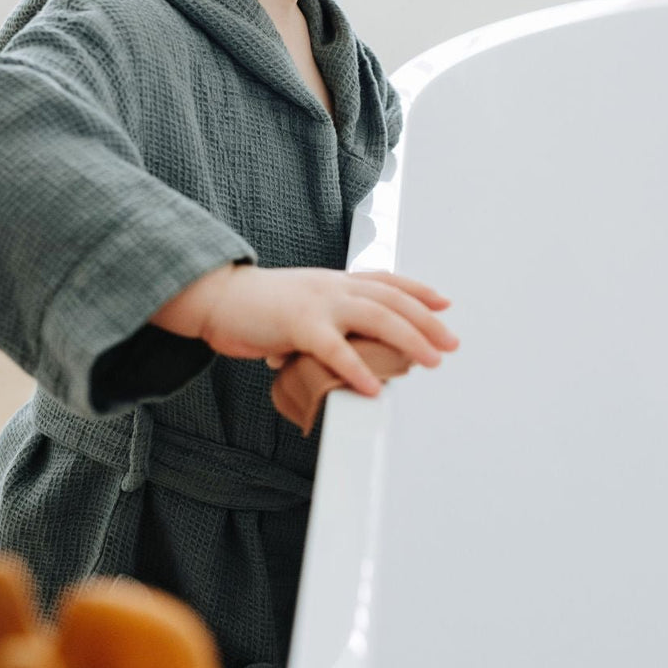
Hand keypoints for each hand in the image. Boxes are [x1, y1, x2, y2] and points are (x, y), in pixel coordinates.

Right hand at [151, 265, 457, 395]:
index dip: (418, 290)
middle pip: (392, 300)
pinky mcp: (298, 325)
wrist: (216, 297)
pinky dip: (357, 369)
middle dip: (427, 321)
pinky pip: (335, 349)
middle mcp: (333, 286)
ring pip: (377, 317)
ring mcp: (319, 302)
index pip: (386, 280)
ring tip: (430, 361)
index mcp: (334, 281)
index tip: (444, 302)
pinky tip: (373, 387)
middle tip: (451, 342)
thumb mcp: (299, 304)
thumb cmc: (255, 306)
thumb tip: (343, 351)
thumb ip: (324, 323)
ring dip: (409, 340)